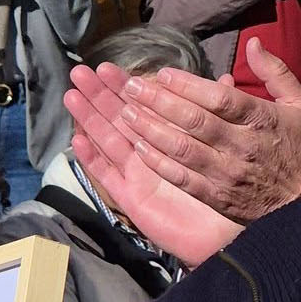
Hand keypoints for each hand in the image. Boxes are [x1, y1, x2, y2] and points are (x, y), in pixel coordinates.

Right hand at [66, 65, 241, 267]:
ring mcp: (138, 178)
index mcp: (169, 141)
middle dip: (99, 96)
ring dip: (89, 120)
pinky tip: (77, 140)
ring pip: (109, 143)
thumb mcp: (226, 145)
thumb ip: (222, 113)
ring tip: (72, 96)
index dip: (125, 88)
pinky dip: (93, 159)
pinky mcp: (133, 200)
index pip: (143, 108)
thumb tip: (228, 80)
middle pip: (118, 121)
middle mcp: (150, 157)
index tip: (108, 66)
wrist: (227, 235)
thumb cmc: (228, 190)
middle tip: (80, 72)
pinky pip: (110, 178)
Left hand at [102, 42, 300, 223]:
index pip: (219, 99)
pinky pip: (183, 179)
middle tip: (130, 87)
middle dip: (158, 101)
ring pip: (182, 149)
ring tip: (127, 113)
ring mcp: (228, 174)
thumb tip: (252, 42)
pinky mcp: (218, 197)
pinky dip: (159, 163)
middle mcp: (242, 146)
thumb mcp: (300, 105)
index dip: (187, 85)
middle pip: (194, 121)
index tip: (162, 73)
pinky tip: (140, 148)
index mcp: (261, 120)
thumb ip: (275, 72)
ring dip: (151, 130)